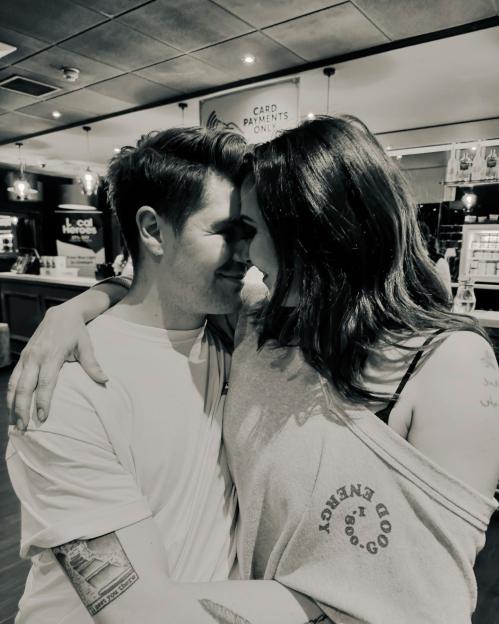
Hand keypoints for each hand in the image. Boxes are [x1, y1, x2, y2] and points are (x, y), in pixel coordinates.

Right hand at [7, 305, 107, 429]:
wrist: (62, 313)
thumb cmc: (76, 331)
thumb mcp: (86, 346)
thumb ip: (92, 364)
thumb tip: (105, 380)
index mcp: (51, 355)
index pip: (45, 383)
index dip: (42, 401)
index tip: (43, 418)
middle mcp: (35, 357)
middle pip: (24, 386)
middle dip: (22, 408)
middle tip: (24, 427)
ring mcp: (27, 356)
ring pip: (13, 384)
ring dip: (12, 404)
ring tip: (16, 422)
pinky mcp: (23, 356)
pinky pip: (13, 378)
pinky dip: (10, 394)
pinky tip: (12, 407)